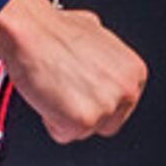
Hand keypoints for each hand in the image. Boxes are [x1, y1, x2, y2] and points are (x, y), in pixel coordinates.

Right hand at [0, 0, 145, 141]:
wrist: (30, 32)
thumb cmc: (53, 31)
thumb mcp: (93, 31)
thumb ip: (103, 52)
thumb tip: (97, 56)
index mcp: (134, 71)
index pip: (122, 105)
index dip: (96, 99)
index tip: (82, 91)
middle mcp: (127, 90)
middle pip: (106, 123)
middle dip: (84, 111)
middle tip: (65, 90)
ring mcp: (107, 107)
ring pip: (84, 131)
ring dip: (65, 116)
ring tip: (54, 87)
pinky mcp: (84, 121)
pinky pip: (64, 135)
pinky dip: (51, 121)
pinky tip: (47, 96)